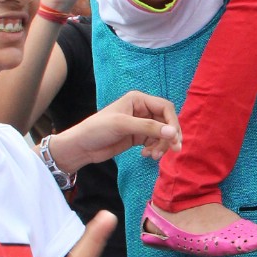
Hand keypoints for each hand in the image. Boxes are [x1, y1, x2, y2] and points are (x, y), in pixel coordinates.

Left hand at [50, 92, 181, 173]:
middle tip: (172, 150)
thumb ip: (148, 128)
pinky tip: (146, 155)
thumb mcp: (123, 125)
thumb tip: (173, 133)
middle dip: (169, 136)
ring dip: (162, 145)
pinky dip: (155, 149)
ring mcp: (141, 124)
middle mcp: (142, 110)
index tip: (174, 139)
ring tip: (153, 156)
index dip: (173, 122)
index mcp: (138, 100)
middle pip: (167, 121)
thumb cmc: (98, 129)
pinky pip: (155, 142)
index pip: (165, 108)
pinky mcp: (138, 137)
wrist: (82, 147)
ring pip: (162, 134)